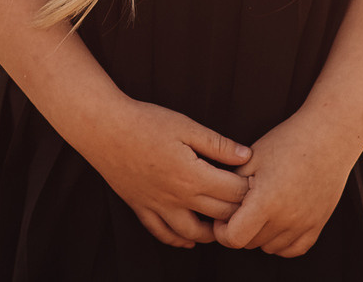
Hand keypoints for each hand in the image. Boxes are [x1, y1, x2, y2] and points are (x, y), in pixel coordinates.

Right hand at [79, 99, 252, 246]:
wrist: (104, 129)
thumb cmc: (146, 122)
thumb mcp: (186, 126)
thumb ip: (218, 144)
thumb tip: (246, 156)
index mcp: (193, 176)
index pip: (233, 193)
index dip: (250, 189)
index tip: (258, 182)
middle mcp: (178, 198)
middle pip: (219, 215)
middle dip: (238, 211)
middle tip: (249, 204)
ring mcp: (158, 206)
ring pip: (193, 234)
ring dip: (212, 233)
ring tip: (223, 223)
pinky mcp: (141, 208)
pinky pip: (163, 234)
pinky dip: (178, 240)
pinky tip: (188, 239)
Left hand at [213, 107, 358, 256]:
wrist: (328, 135)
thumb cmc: (288, 141)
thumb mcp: (251, 158)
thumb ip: (231, 185)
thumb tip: (217, 205)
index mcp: (266, 201)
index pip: (234, 238)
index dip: (221, 231)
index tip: (221, 217)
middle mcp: (286, 218)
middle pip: (250, 243)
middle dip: (239, 229)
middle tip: (239, 208)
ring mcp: (304, 223)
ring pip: (270, 247)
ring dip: (259, 235)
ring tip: (259, 211)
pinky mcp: (318, 224)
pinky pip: (293, 249)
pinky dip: (281, 242)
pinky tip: (276, 223)